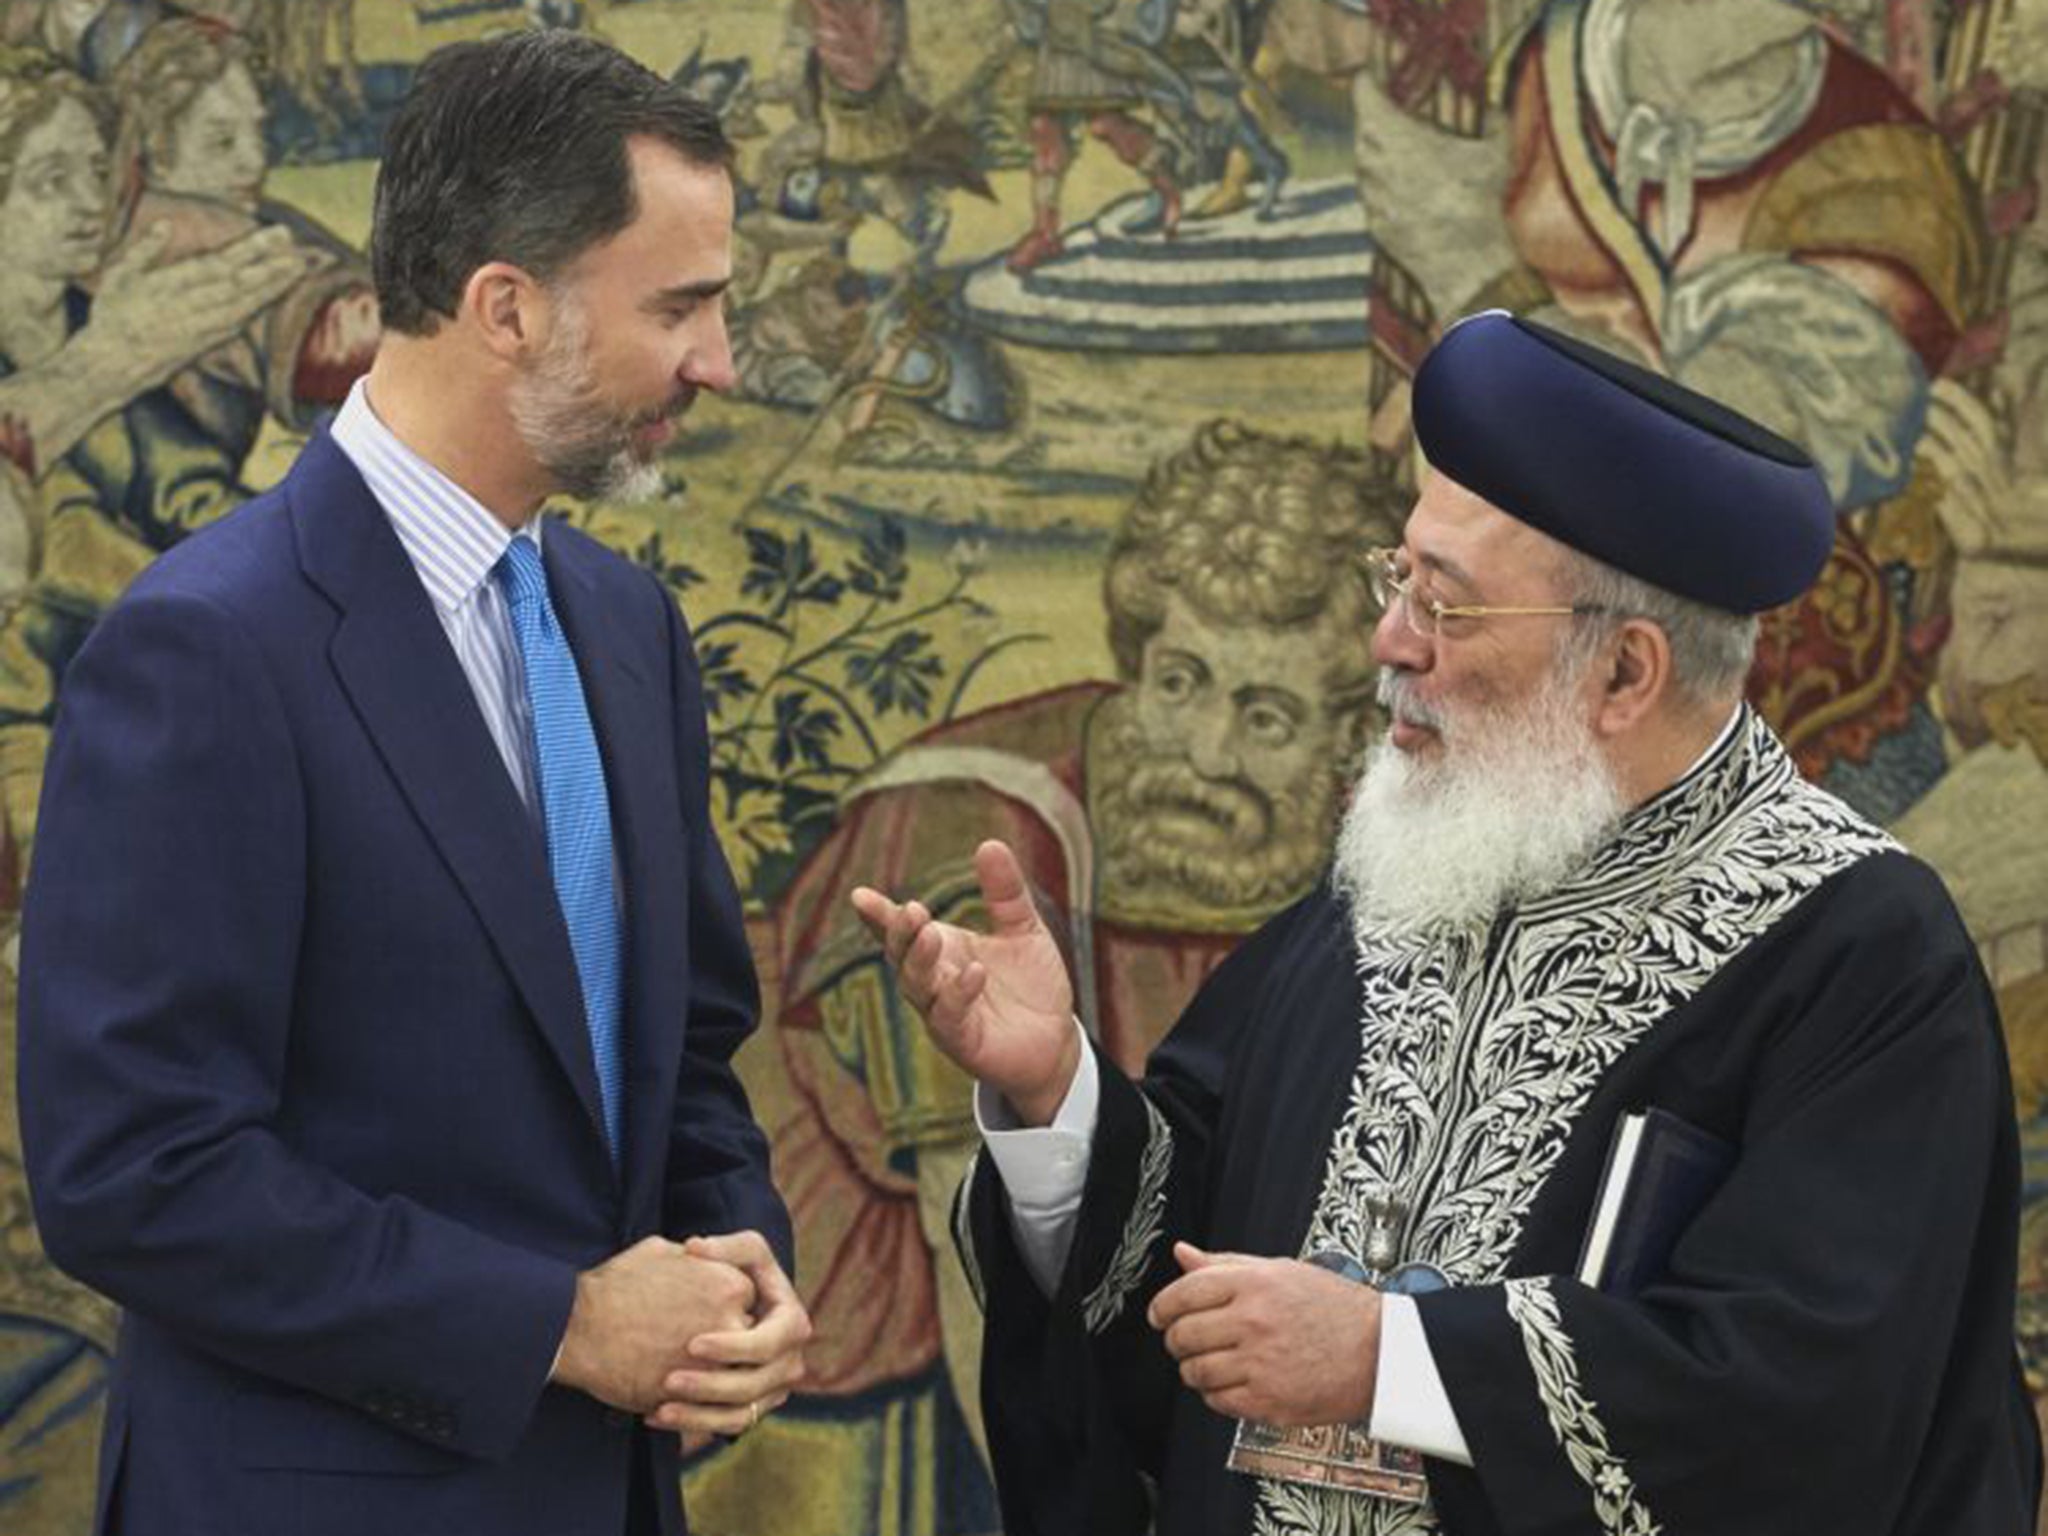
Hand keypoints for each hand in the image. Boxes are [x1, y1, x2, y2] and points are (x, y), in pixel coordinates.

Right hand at [84, 223, 316, 395]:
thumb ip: (143, 250)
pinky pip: (239, 320)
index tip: (276, 234)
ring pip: (246, 303)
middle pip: (240, 283)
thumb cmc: (113, 316)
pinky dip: (259, 306)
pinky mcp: (208, 342)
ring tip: (299, 268)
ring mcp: (203, 327)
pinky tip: (277, 293)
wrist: (112, 366)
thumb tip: (165, 225)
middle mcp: (191, 306)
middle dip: (273, 267)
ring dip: (274, 286)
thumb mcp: (118, 277)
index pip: (219, 263)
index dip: (252, 250)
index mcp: (170, 285)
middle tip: (303, 253)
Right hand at [552, 1237, 756, 1413]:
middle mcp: (730, 1322)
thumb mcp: (662, 1251)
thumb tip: (701, 1256)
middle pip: (746, 1339)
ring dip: (713, 1377)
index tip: (705, 1315)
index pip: (748, 1303)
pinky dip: (694, 1403)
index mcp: (729, 1284)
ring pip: (730, 1376)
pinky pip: (706, 1405)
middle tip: (697, 1344)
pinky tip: (669, 1393)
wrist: (578, 1327)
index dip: (727, 1310)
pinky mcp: (691, 1396)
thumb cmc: (615, 1284)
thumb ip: (695, 1258)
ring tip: (683, 1371)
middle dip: (727, 1344)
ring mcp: (714, 1362)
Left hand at [644, 1230, 811, 1438]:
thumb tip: (695, 1248)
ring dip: (698, 1415)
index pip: (769, 1343)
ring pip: (739, 1415)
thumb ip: (724, 1246)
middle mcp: (790, 1362)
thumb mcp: (742, 1251)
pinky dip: (692, 1424)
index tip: (692, 1343)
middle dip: (710, 1386)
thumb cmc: (736, 1271)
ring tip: (658, 1408)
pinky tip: (654, 1415)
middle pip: (753, 1385)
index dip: (734, 1347)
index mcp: (793, 1323)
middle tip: (669, 1380)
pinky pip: (725, 1426)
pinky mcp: (752, 1408)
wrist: (729, 1306)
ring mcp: (773, 1390)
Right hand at [850, 840, 1079, 1124]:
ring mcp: (942, 1012)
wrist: (1054, 1041)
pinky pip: (949, 1017)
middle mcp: (933, 980)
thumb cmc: (1030, 985)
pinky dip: (957, 994)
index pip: (901, 930)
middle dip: (900, 933)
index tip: (860, 896)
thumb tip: (989, 843)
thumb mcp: (1023, 929)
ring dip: (920, 960)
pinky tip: (974, 971)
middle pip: (902, 955)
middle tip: (911, 910)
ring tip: (931, 932)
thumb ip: (1005, 892)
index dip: (879, 915)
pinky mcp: (962, 1041)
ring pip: (917, 987)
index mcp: (941, 949)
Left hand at [1148, 1242, 1379, 1426]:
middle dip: (1176, 1339)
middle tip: (1184, 1340)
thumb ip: (1227, 1264)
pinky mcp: (1269, 1401)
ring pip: (1195, 1371)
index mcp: (1255, 1284)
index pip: (1185, 1292)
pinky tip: (1231, 1383)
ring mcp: (1260, 1363)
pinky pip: (1218, 1401)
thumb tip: (1183, 1254)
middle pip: (1183, 1334)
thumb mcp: (1282, 1270)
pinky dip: (1215, 1394)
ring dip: (1194, 1369)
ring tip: (1211, 1362)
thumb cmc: (1336, 1309)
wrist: (1382, 1352)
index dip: (1163, 1306)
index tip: (1159, 1315)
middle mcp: (1254, 1321)